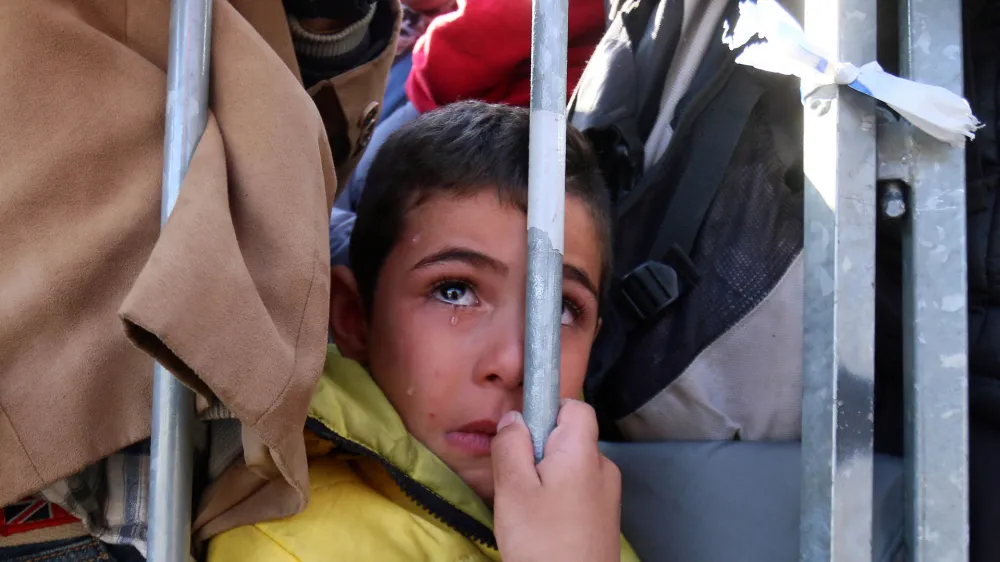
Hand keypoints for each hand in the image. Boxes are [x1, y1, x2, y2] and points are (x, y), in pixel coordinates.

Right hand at [491, 400, 621, 561]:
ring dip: (546, 477)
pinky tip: (542, 525)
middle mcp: (604, 467)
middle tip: (517, 481)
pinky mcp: (604, 517)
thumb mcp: (513, 489)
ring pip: (570, 466)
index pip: (576, 407)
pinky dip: (557, 498)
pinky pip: (577, 490)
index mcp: (584, 452)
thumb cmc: (541, 541)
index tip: (523, 436)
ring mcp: (608, 494)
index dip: (547, 410)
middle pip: (570, 437)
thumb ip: (512, 445)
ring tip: (528, 509)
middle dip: (540, 450)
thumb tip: (515, 416)